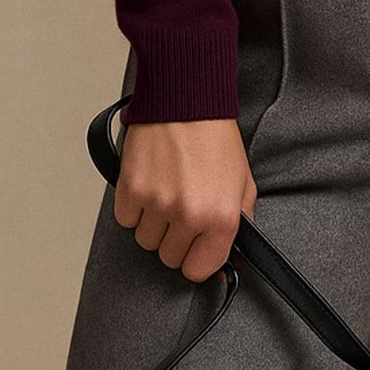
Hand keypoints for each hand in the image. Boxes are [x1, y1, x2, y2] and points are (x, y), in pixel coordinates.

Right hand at [115, 117, 258, 282]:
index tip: (196, 245)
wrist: (187, 99)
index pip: (198, 270)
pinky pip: (126, 220)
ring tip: (168, 190)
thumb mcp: (243, 182)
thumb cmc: (215, 137)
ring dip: (154, 223)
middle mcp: (188, 215)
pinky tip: (151, 182)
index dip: (197, 258)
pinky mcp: (132, 190)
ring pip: (145, 241)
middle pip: (169, 257)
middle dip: (175, 237)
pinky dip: (135, 207)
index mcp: (220, 217)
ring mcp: (158, 204)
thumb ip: (239, 223)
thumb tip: (230, 260)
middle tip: (183, 206)